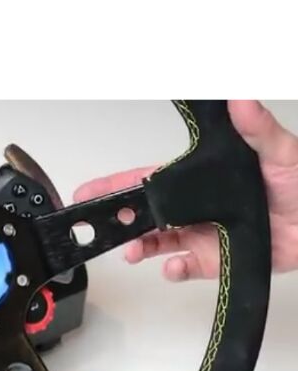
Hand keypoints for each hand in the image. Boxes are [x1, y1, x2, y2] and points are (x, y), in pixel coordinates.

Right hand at [74, 100, 297, 280]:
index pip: (149, 182)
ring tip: (134, 252)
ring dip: (141, 248)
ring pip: (157, 244)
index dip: (117, 186)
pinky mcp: (213, 262)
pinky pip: (185, 269)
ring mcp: (199, 237)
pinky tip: (172, 267)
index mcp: (198, 184)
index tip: (92, 191)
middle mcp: (192, 211)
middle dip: (119, 223)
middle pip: (144, 217)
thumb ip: (256, 129)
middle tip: (100, 227)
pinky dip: (174, 271)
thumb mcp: (278, 152)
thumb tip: (240, 99)